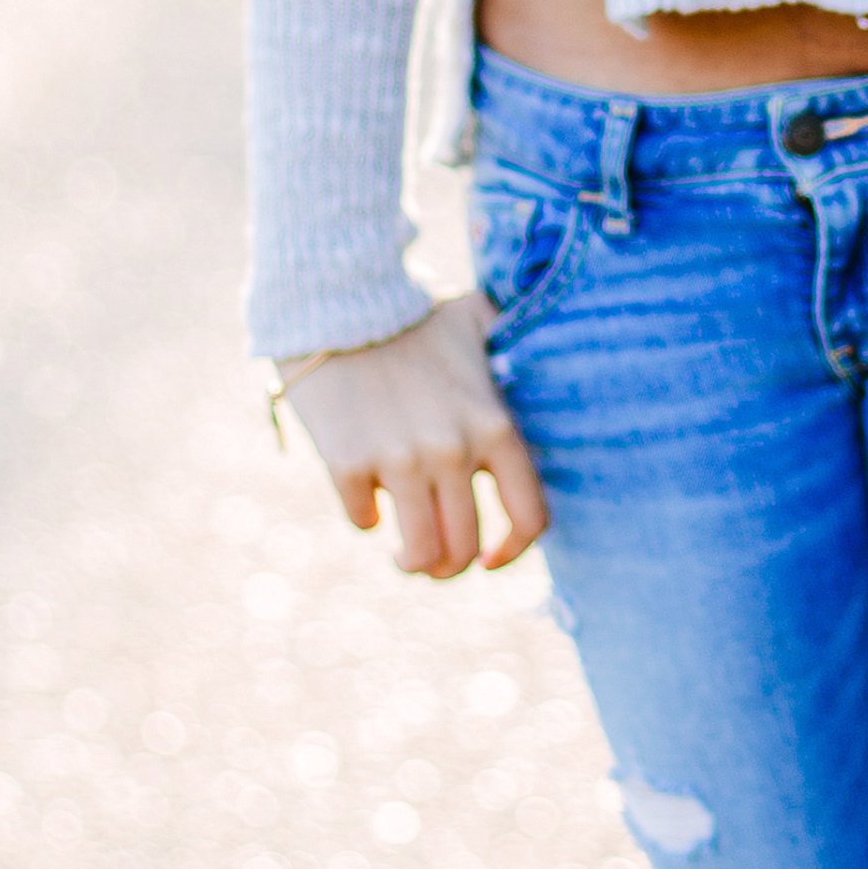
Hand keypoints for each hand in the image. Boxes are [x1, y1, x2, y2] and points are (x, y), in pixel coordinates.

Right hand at [280, 304, 546, 579]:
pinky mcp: (348, 464)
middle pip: (466, 550)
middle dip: (451, 566)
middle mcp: (453, 451)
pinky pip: (362, 520)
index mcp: (493, 427)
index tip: (494, 559)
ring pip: (419, 554)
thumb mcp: (476, 320)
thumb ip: (508, 343)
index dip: (514, 551)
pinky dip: (363, 516)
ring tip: (403, 555)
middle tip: (436, 559)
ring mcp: (399, 460)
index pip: (529, 518)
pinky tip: (361, 496)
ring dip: (412, 562)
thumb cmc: (411, 312)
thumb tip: (532, 350)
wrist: (336, 301)